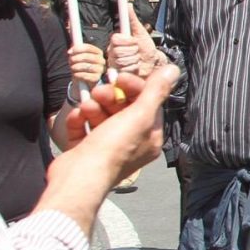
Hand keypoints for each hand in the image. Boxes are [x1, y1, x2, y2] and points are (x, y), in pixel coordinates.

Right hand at [58, 62, 176, 161]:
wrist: (78, 179)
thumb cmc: (112, 150)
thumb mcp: (139, 116)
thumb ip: (155, 92)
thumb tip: (173, 70)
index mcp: (149, 138)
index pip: (147, 104)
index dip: (134, 87)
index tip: (120, 78)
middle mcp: (130, 144)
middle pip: (122, 108)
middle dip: (110, 96)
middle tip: (100, 92)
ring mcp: (106, 148)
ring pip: (101, 116)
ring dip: (93, 106)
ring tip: (87, 107)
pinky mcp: (85, 150)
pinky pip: (83, 127)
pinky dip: (79, 120)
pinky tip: (77, 117)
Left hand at [67, 43, 104, 86]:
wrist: (84, 78)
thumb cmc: (81, 65)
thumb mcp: (79, 56)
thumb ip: (76, 50)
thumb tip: (71, 49)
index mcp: (98, 52)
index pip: (89, 47)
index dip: (78, 49)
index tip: (69, 52)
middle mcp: (101, 60)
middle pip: (89, 57)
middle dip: (77, 58)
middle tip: (71, 60)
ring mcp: (100, 69)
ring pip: (88, 66)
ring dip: (78, 67)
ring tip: (72, 67)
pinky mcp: (97, 78)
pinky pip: (87, 76)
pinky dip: (79, 74)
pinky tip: (75, 74)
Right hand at [104, 17, 155, 77]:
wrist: (152, 63)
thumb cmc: (145, 47)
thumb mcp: (140, 32)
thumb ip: (132, 19)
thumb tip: (127, 4)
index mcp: (114, 42)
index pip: (116, 39)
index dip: (128, 41)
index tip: (135, 42)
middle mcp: (111, 54)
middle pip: (119, 52)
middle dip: (133, 51)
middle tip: (137, 52)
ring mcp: (114, 66)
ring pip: (123, 62)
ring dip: (135, 61)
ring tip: (138, 60)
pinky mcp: (118, 77)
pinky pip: (125, 72)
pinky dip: (134, 69)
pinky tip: (136, 68)